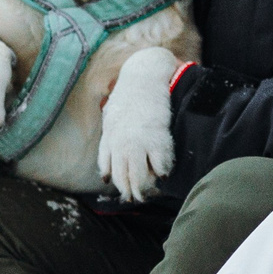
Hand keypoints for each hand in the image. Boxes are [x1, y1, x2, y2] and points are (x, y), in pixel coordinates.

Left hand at [98, 45, 179, 200]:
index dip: (115, 181)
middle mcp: (121, 144)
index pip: (108, 168)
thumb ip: (110, 136)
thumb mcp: (112, 115)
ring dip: (145, 189)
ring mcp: (137, 143)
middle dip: (130, 192)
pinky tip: (165, 173)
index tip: (122, 189)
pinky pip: (158, 166)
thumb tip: (107, 160)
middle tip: (138, 198)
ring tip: (152, 192)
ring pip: (138, 178)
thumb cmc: (131, 94)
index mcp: (110, 137)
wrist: (144, 75)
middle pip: (123, 178)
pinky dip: (161, 173)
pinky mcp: (156, 139)